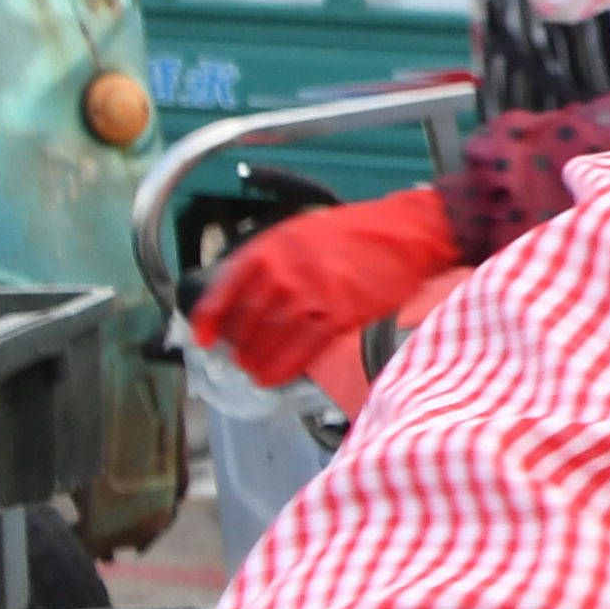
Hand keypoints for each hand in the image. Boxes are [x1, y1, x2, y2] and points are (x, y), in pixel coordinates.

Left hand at [191, 187, 460, 387]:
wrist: (405, 232)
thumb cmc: (357, 233)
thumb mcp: (301, 234)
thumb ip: (273, 260)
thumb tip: (250, 293)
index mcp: (268, 249)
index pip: (224, 292)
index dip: (209, 321)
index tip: (204, 338)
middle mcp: (283, 273)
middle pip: (246, 322)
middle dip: (240, 346)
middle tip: (240, 360)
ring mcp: (311, 295)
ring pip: (270, 339)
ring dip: (258, 361)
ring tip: (256, 372)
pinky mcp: (339, 315)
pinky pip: (303, 349)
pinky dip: (285, 366)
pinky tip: (276, 376)